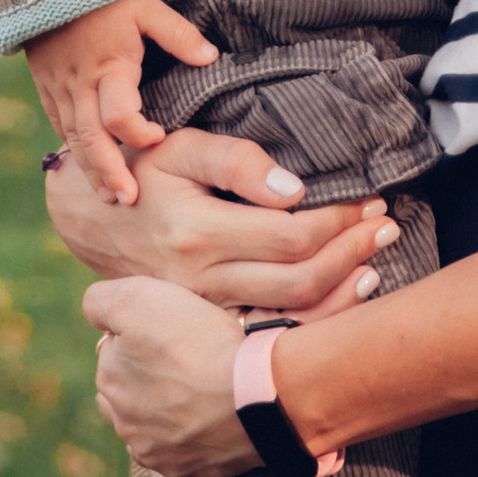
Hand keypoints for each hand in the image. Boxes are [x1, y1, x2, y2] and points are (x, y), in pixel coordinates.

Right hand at [22, 0, 214, 204]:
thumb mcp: (146, 7)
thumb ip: (178, 34)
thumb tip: (211, 58)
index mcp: (110, 66)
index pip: (119, 113)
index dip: (138, 132)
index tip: (159, 139)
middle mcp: (81, 84)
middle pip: (90, 139)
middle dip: (108, 172)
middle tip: (127, 200)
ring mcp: (59, 89)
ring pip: (72, 139)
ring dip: (89, 170)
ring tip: (109, 199)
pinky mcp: (46, 88)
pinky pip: (58, 125)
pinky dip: (72, 150)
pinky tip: (87, 171)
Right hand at [45, 123, 394, 314]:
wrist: (91, 215)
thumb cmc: (145, 168)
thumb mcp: (183, 147)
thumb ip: (238, 162)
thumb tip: (295, 190)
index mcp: (197, 233)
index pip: (289, 236)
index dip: (337, 220)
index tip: (368, 199)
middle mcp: (201, 280)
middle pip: (297, 281)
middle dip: (351, 254)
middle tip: (387, 225)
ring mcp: (202, 309)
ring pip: (286, 315)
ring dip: (339, 289)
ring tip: (375, 260)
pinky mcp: (205, 322)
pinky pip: (267, 329)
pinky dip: (311, 317)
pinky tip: (341, 294)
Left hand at [87, 275, 264, 476]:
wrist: (255, 394)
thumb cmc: (200, 341)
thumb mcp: (140, 298)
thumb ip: (102, 302)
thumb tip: (94, 311)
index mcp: (109, 379)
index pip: (115, 351)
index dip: (142, 335)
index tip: (172, 332)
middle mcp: (123, 422)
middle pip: (129, 393)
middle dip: (148, 378)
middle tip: (187, 361)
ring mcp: (154, 453)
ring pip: (150, 428)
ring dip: (164, 413)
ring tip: (200, 393)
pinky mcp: (185, 473)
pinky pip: (178, 458)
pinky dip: (189, 443)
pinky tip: (208, 425)